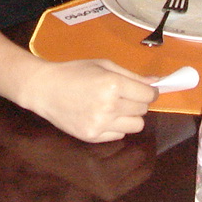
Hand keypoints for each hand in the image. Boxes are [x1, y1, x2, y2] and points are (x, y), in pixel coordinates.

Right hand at [20, 59, 156, 143]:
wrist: (45, 88)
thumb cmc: (74, 72)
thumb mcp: (103, 65)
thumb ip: (131, 75)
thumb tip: (156, 82)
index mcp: (113, 84)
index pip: (147, 94)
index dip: (150, 91)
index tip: (145, 90)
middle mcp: (109, 106)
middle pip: (143, 110)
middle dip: (138, 101)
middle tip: (123, 95)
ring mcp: (101, 123)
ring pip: (136, 126)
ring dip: (130, 116)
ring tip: (115, 107)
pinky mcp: (93, 136)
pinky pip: (119, 134)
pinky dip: (116, 126)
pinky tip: (101, 115)